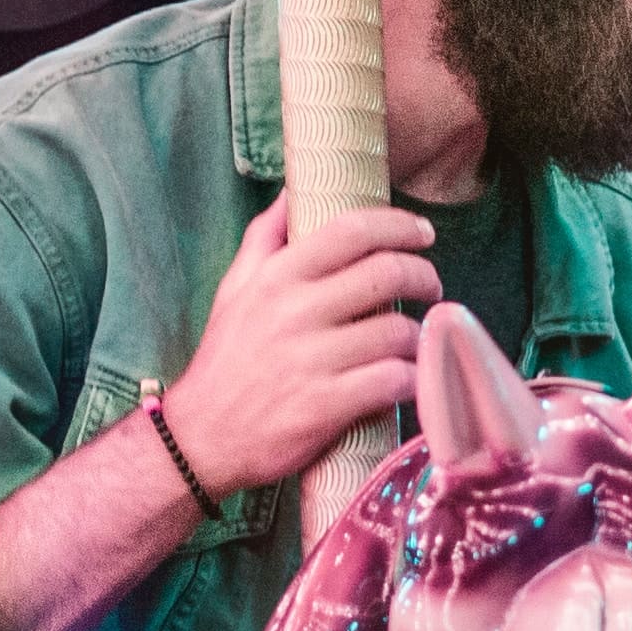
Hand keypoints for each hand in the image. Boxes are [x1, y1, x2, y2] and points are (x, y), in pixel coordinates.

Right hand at [156, 196, 440, 492]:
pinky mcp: (327, 406)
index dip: (399, 225)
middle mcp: (296, 312)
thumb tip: (292, 192)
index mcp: (277, 277)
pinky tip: (410, 378)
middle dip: (423, 276)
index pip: (351, 230)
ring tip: (415, 340)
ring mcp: (313, 360)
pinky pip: (393, 380)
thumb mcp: (234, 289)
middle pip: (386, 273)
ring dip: (419, 335)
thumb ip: (265, 237)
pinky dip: (413, 377)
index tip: (422, 233)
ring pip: (397, 330)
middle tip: (430, 286)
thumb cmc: (225, 360)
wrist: (201, 438)